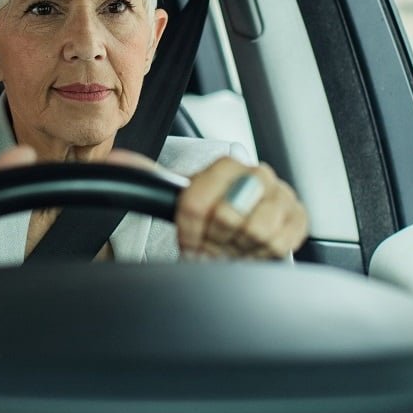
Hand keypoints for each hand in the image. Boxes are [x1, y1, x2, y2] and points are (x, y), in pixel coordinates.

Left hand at [107, 150, 307, 259]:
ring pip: (254, 231)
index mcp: (227, 165)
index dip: (188, 226)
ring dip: (238, 247)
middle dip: (213, 239)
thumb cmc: (214, 215)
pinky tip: (251, 251)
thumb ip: (147, 176)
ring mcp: (282, 197)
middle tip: (211, 243)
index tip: (187, 237)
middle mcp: (258, 175)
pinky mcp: (300, 220)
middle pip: (226, 216)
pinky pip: (280, 243)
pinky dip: (261, 254)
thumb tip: (112, 158)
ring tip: (232, 246)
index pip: (195, 198)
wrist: (248, 233)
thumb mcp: (180, 195)